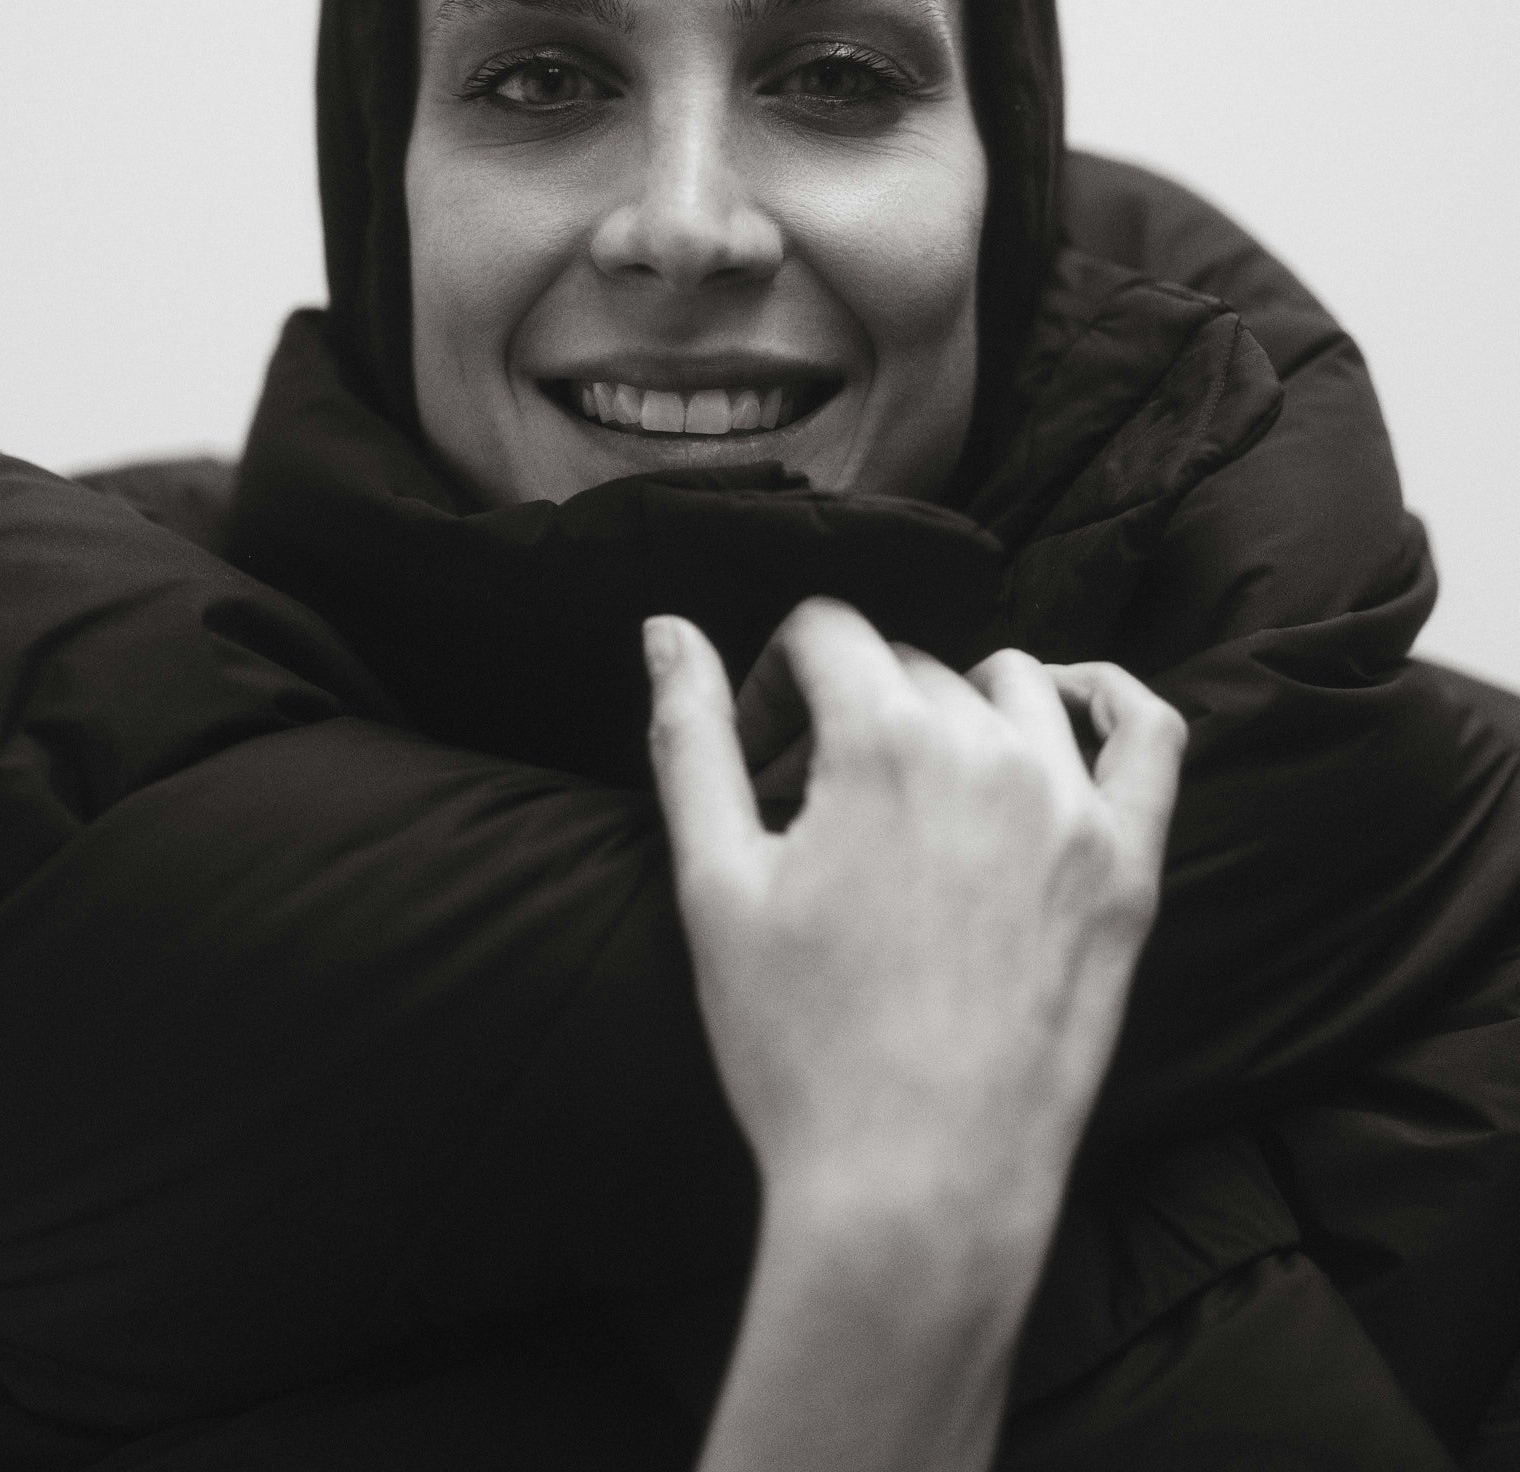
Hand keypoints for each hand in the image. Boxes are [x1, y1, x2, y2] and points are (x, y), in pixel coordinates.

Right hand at [646, 599, 1184, 1222]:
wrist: (918, 1186)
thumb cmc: (800, 1045)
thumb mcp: (713, 883)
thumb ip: (691, 736)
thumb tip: (666, 626)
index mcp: (881, 741)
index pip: (826, 632)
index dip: (777, 681)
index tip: (762, 763)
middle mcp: (988, 749)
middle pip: (909, 667)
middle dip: (853, 712)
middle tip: (822, 816)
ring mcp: (1072, 807)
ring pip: (1011, 688)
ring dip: (955, 708)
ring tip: (917, 792)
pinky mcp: (1128, 867)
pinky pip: (1147, 734)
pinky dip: (1106, 696)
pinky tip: (1064, 707)